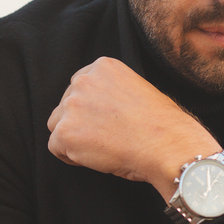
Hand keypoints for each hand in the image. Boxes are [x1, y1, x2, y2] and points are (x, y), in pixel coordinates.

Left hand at [47, 57, 220, 201]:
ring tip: (103, 148)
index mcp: (103, 66)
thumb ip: (111, 92)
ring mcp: (72, 106)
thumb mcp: (137, 91)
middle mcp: (83, 80)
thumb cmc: (161, 126)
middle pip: (66, 105)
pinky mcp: (65, 132)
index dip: (91, 108)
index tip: (106, 122)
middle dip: (81, 122)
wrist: (167, 145)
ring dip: (74, 138)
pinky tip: (97, 158)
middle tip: (107, 138)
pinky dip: (72, 158)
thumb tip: (97, 110)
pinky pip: (56, 147)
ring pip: (58, 125)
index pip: (81, 86)